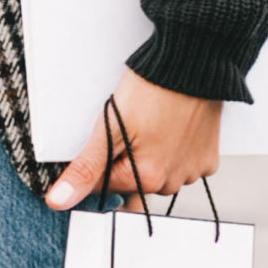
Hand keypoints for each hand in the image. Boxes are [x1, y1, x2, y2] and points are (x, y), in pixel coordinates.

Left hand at [46, 69, 221, 215]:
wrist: (190, 65)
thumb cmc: (150, 91)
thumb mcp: (109, 129)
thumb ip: (85, 170)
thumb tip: (58, 201)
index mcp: (146, 179)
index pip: (106, 186)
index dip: (100, 160)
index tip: (108, 137)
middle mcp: (172, 183)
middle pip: (134, 182)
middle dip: (127, 161)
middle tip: (132, 127)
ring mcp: (193, 171)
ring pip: (160, 174)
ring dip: (152, 158)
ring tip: (153, 125)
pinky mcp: (208, 158)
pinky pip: (183, 164)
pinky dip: (175, 152)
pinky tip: (171, 128)